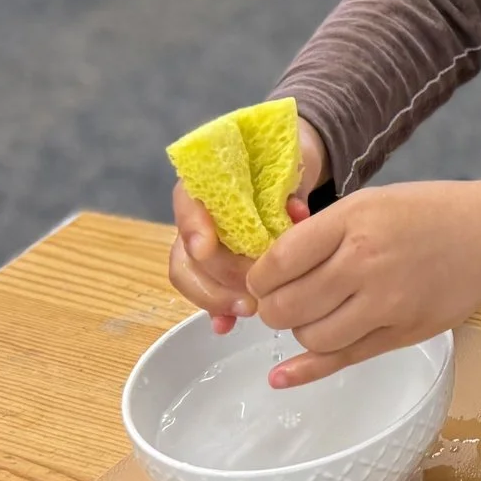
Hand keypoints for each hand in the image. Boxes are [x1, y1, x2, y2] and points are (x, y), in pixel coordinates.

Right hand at [168, 116, 326, 331]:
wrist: (290, 157)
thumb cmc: (285, 154)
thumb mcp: (291, 159)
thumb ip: (287, 186)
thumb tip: (293, 213)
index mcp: (206, 179)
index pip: (187, 202)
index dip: (193, 227)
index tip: (206, 248)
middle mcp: (198, 212)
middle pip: (187, 252)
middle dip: (217, 277)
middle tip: (250, 294)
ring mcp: (203, 239)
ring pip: (190, 275)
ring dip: (215, 298)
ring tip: (248, 310)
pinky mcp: (217, 263)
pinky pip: (207, 289)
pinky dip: (217, 309)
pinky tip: (227, 326)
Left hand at [247, 180, 480, 388]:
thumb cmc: (427, 213)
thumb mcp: (369, 202)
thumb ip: (323, 232)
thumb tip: (272, 265)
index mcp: (353, 223)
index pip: (280, 261)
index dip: (259, 277)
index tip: (261, 279)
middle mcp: (365, 265)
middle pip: (288, 305)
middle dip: (272, 308)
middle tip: (279, 301)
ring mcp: (385, 305)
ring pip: (311, 336)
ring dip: (299, 331)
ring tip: (311, 315)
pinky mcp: (401, 335)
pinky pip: (342, 359)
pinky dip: (306, 370)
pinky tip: (282, 375)